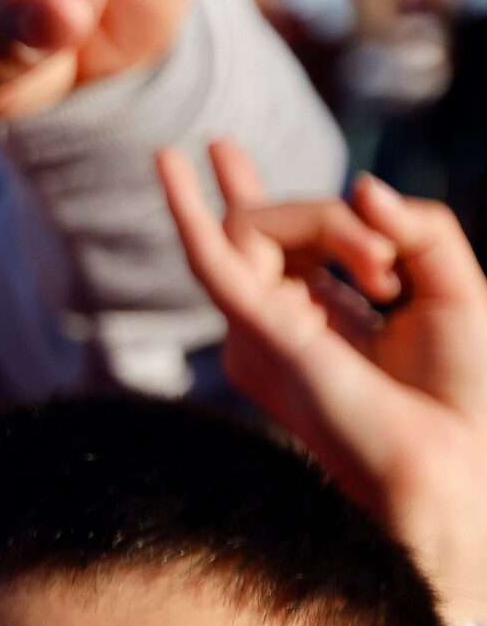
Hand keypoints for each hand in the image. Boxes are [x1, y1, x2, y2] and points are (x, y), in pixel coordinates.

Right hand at [160, 142, 486, 625]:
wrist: (450, 462)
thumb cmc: (458, 393)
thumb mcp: (452, 286)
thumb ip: (417, 226)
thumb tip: (358, 187)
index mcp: (310, 317)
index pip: (267, 236)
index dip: (245, 188)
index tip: (259, 168)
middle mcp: (269, 324)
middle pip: (266, 225)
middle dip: (329, 220)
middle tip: (386, 270)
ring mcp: (255, 331)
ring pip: (254, 230)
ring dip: (327, 227)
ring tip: (382, 274)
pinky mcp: (260, 336)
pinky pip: (213, 261)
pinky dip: (190, 212)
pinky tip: (168, 163)